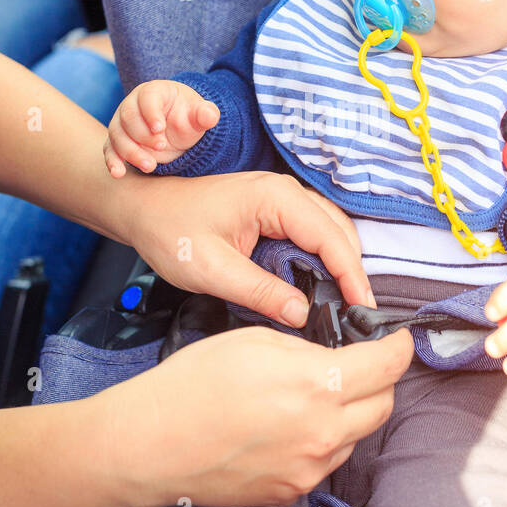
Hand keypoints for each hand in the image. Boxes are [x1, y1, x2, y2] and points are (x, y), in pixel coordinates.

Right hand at [104, 80, 219, 176]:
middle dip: (143, 135)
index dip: (151, 113)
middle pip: (128, 117)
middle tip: (161, 147)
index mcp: (153, 91)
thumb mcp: (199, 115)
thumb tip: (210, 116)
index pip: (147, 98)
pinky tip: (119, 173)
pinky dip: (113, 161)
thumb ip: (205, 114)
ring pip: (117, 135)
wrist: (177, 130)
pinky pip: (110, 150)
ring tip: (150, 166)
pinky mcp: (118, 141)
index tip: (160, 129)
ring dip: (131, 152)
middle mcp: (132, 104)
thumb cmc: (186, 117)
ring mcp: (122, 123)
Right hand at [117, 325, 415, 506]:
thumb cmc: (192, 386)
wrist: (151, 444)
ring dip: (351, 413)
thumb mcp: (256, 341)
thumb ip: (309, 348)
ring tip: (313, 396)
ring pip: (357, 436)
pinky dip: (323, 440)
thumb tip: (338, 355)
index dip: (399, 348)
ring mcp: (309, 469)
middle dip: (380, 381)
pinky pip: (326, 462)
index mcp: (316, 387)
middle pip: (383, 405)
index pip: (387, 367)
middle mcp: (322, 433)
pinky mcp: (292, 492)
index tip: (398, 342)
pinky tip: (291, 426)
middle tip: (360, 364)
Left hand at [127, 170, 375, 324]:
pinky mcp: (274, 211)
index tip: (364, 308)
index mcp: (275, 198)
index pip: (331, 238)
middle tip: (359, 314)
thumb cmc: (171, 233)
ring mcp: (282, 199)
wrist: (143, 209)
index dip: (352, 275)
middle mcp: (285, 192)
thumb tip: (302, 314)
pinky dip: (324, 259)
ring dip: (341, 265)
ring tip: (345, 304)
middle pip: (339, 232)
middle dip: (353, 272)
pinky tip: (321, 286)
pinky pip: (313, 233)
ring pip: (330, 232)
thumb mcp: (212, 270)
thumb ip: (259, 292)